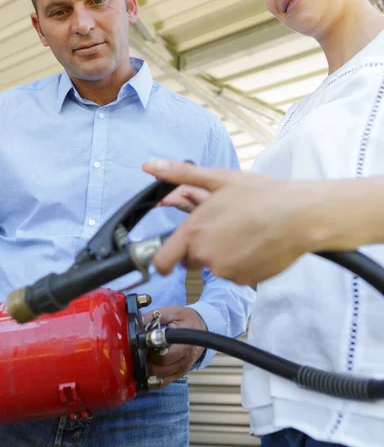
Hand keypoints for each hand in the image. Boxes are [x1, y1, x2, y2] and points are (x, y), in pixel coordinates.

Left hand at [142, 159, 330, 285]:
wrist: (299, 216)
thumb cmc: (260, 194)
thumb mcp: (218, 179)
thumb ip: (179, 175)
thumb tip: (149, 166)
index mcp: (194, 232)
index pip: (162, 262)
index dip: (163, 259)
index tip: (169, 256)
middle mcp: (205, 255)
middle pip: (190, 261)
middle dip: (199, 248)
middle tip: (220, 227)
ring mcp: (226, 271)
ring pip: (214, 266)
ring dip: (222, 255)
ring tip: (243, 233)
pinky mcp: (245, 280)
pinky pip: (234, 274)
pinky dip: (240, 263)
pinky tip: (255, 245)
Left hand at [142, 305, 206, 386]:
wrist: (204, 327)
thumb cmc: (187, 319)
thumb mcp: (173, 312)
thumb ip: (156, 315)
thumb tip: (139, 322)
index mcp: (184, 343)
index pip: (165, 354)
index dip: (151, 349)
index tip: (145, 342)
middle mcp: (185, 359)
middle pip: (160, 368)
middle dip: (148, 360)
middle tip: (145, 349)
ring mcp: (182, 368)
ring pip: (160, 377)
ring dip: (150, 369)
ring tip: (147, 357)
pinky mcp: (180, 373)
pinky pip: (164, 382)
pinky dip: (153, 379)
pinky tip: (149, 369)